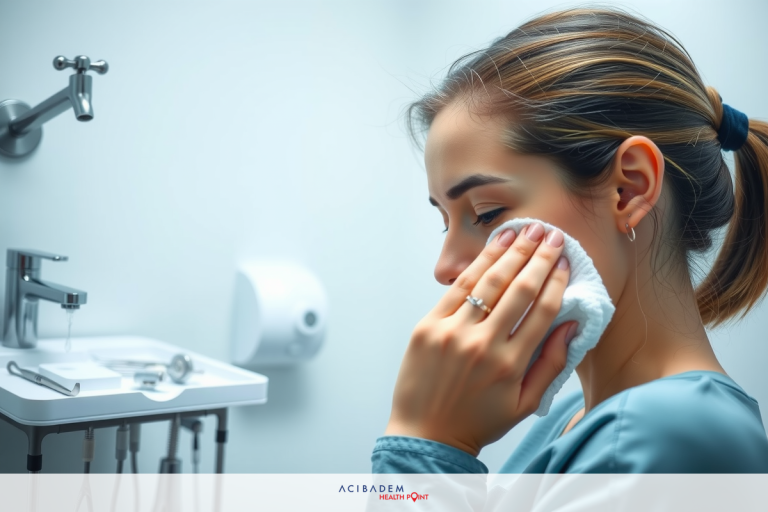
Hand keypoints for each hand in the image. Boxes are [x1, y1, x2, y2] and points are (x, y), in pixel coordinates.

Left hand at [384, 222, 576, 456]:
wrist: (425, 435)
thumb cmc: (478, 421)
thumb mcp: (525, 405)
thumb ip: (551, 365)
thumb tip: (571, 325)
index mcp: (510, 365)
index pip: (542, 311)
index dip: (557, 281)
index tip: (565, 261)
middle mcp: (482, 345)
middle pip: (519, 289)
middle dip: (538, 257)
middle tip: (552, 234)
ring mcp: (452, 333)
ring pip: (487, 282)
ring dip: (510, 252)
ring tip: (526, 230)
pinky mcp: (428, 327)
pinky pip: (457, 289)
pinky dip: (477, 264)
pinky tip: (493, 246)